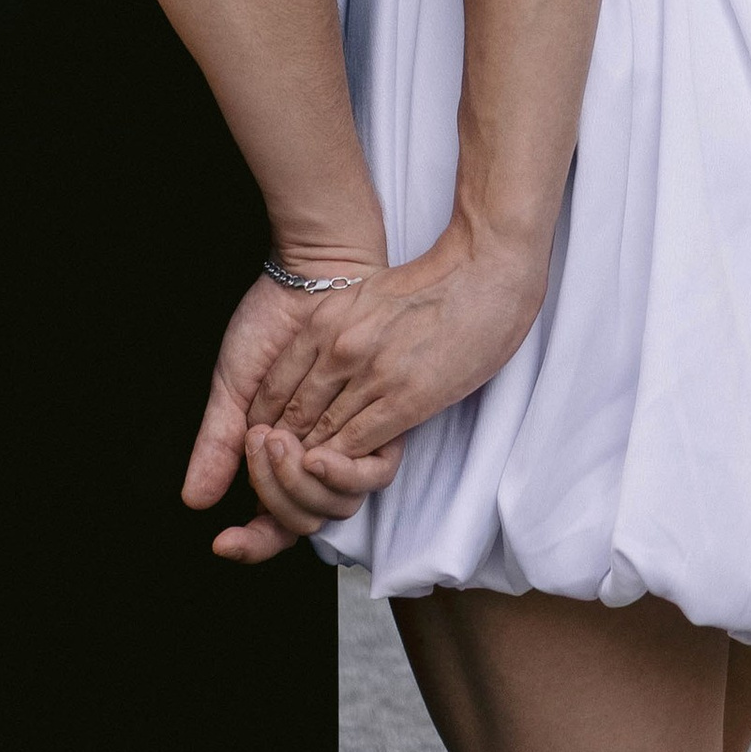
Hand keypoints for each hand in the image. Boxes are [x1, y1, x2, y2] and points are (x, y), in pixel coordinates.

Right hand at [183, 266, 397, 563]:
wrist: (309, 280)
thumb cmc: (270, 328)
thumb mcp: (234, 387)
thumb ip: (219, 444)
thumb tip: (194, 500)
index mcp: (278, 462)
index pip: (270, 525)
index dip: (249, 544)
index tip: (222, 542)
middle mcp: (315, 466)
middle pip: (300, 522)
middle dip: (271, 495)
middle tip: (255, 444)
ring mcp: (347, 452)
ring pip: (330, 509)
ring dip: (296, 482)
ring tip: (274, 437)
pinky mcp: (379, 431)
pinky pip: (365, 480)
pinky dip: (337, 475)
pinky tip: (315, 452)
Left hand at [246, 217, 545, 459]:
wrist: (483, 270)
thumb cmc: (432, 282)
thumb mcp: (365, 297)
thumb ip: (338, 330)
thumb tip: (321, 364)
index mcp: (326, 320)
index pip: (276, 383)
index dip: (267, 418)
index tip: (267, 439)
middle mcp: (340, 348)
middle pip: (294, 414)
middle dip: (283, 448)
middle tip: (277, 471)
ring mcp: (372, 375)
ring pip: (323, 434)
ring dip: (311, 461)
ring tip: (303, 481)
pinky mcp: (406, 399)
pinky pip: (358, 444)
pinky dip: (344, 465)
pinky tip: (339, 474)